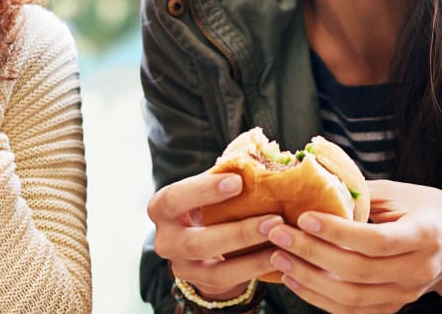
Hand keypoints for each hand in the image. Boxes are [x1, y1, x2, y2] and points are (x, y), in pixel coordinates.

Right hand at [147, 172, 281, 300]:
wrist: (201, 243)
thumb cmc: (207, 203)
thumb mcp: (207, 188)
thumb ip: (222, 174)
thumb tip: (254, 158)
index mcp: (161, 208)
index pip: (174, 199)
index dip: (204, 191)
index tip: (238, 182)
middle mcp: (165, 240)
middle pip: (195, 243)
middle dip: (238, 233)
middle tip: (273, 220)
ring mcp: (182, 267)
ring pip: (215, 268)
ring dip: (252, 256)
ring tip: (280, 239)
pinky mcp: (201, 283)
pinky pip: (229, 280)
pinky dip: (255, 268)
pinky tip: (278, 256)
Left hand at [265, 179, 441, 313]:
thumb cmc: (426, 210)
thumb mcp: (401, 193)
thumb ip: (362, 192)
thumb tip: (314, 178)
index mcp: (423, 236)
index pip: (376, 241)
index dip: (337, 231)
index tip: (304, 217)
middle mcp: (416, 271)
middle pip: (358, 271)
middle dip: (312, 253)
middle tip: (278, 233)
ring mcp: (405, 294)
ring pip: (352, 298)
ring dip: (309, 279)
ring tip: (278, 257)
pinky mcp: (392, 307)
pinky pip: (351, 311)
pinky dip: (319, 298)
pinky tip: (294, 278)